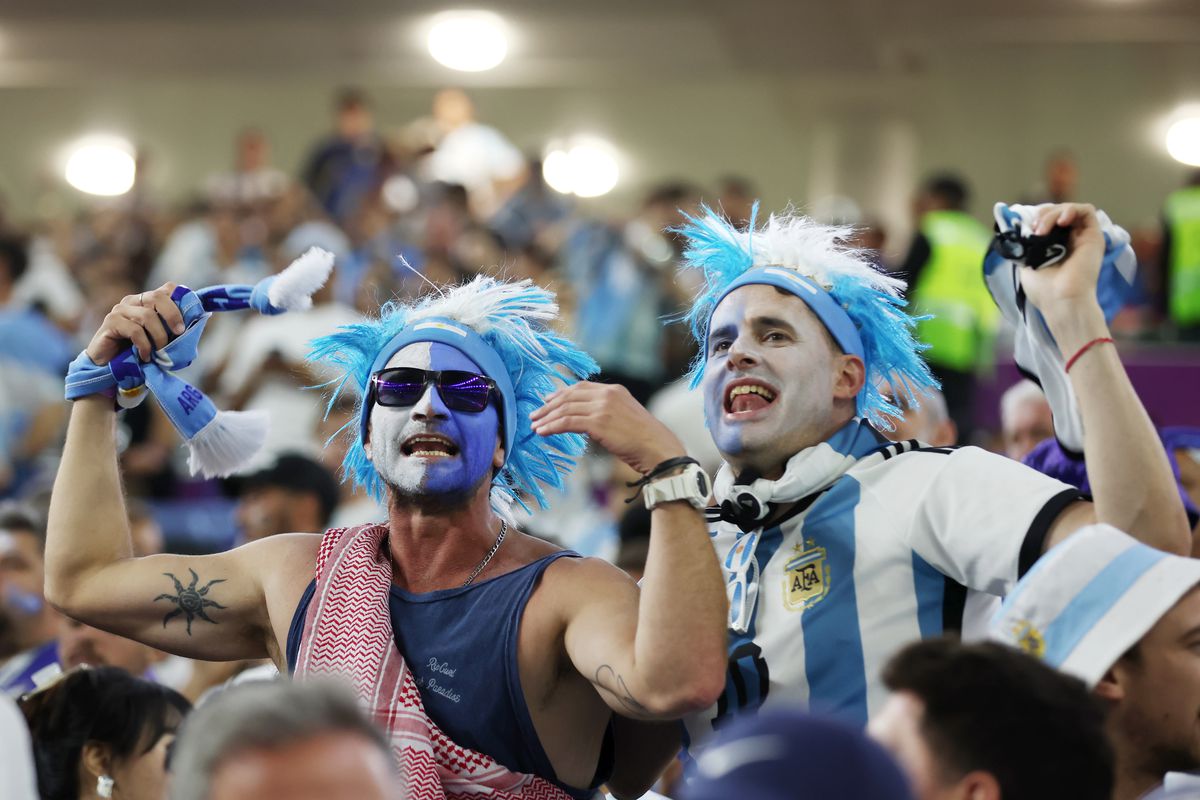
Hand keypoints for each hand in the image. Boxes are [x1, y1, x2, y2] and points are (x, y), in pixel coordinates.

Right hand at [85, 283, 185, 365]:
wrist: (109, 368)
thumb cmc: (137, 353)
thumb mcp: (160, 340)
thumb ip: (175, 330)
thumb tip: (200, 322)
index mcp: (147, 301)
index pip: (168, 289)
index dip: (182, 300)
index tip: (189, 319)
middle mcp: (133, 301)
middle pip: (157, 297)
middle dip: (173, 315)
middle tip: (180, 334)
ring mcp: (120, 310)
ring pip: (147, 315)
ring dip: (159, 336)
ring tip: (160, 352)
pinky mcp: (111, 322)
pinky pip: (134, 330)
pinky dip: (145, 345)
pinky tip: (145, 356)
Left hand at [530, 381, 685, 474]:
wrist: (658, 449)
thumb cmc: (645, 440)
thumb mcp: (626, 417)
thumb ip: (608, 412)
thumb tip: (586, 420)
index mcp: (615, 390)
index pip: (581, 387)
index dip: (561, 393)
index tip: (548, 401)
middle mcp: (608, 394)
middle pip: (570, 396)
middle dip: (549, 406)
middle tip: (535, 415)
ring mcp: (603, 407)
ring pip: (566, 409)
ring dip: (547, 418)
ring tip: (535, 426)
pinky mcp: (598, 422)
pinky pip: (567, 422)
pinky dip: (552, 426)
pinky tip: (543, 432)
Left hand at [1019, 203, 1106, 334]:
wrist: (1061, 300)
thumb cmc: (1043, 289)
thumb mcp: (1027, 262)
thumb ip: (1028, 244)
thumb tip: (1023, 229)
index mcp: (1055, 248)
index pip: (1048, 221)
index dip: (1037, 218)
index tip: (1027, 229)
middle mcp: (1071, 241)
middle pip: (1058, 213)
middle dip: (1043, 215)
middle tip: (1034, 229)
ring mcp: (1083, 238)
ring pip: (1070, 210)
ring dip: (1053, 213)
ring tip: (1043, 230)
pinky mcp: (1095, 236)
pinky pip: (1087, 210)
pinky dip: (1072, 209)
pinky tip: (1061, 221)